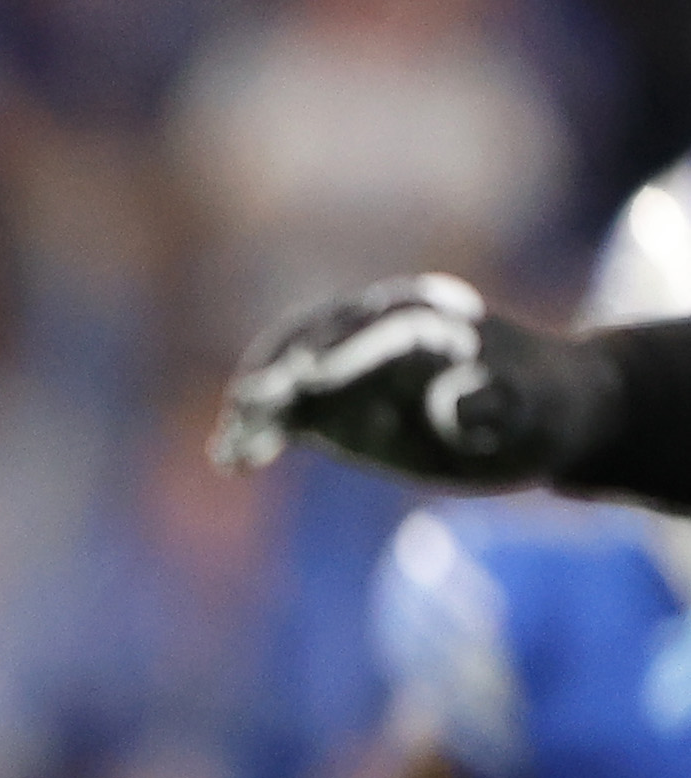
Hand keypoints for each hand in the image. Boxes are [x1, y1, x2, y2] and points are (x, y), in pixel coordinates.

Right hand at [209, 274, 605, 487]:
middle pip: (315, 339)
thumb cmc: (545, 409)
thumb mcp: (539, 409)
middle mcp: (378, 329)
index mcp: (433, 315)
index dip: (341, 349)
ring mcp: (349, 365)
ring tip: (233, 448)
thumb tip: (456, 400)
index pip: (380, 325)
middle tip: (249, 402)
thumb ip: (501, 402)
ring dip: (256, 407)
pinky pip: (284, 411)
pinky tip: (231, 462)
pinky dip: (257, 431)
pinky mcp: (330, 402)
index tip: (308, 375)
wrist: (539, 416)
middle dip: (279, 370)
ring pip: (287, 374)